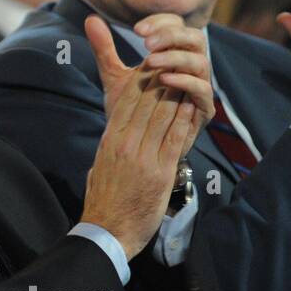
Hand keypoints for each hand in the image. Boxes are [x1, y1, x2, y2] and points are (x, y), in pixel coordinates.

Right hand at [80, 71, 196, 258]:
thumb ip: (108, 149)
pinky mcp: (159, 171)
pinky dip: (183, 119)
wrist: (106, 230)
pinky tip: (192, 105)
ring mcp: (142, 157)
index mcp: (110, 141)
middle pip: (144, 103)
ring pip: (161, 116)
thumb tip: (112, 138)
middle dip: (160, 79)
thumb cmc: (103, 202)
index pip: (126, 102)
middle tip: (173, 60)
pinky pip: (174, 138)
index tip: (151, 65)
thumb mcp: (99, 167)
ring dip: (175, 93)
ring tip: (186, 76)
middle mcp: (124, 144)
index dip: (140, 81)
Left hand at [88, 13, 212, 154]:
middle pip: (195, 37)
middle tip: (145, 42)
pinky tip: (163, 79)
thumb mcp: (115, 76)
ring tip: (149, 60)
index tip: (136, 29)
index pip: (177, 25)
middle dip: (171, 36)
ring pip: (201, 61)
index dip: (160, 22)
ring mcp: (200, 87)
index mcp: (174, 53)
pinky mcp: (203, 110)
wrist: (135, 145)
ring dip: (176, 57)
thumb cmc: (130, 108)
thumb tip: (90, 19)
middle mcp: (191, 67)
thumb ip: (105, 49)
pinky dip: (185, 81)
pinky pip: (203, 90)